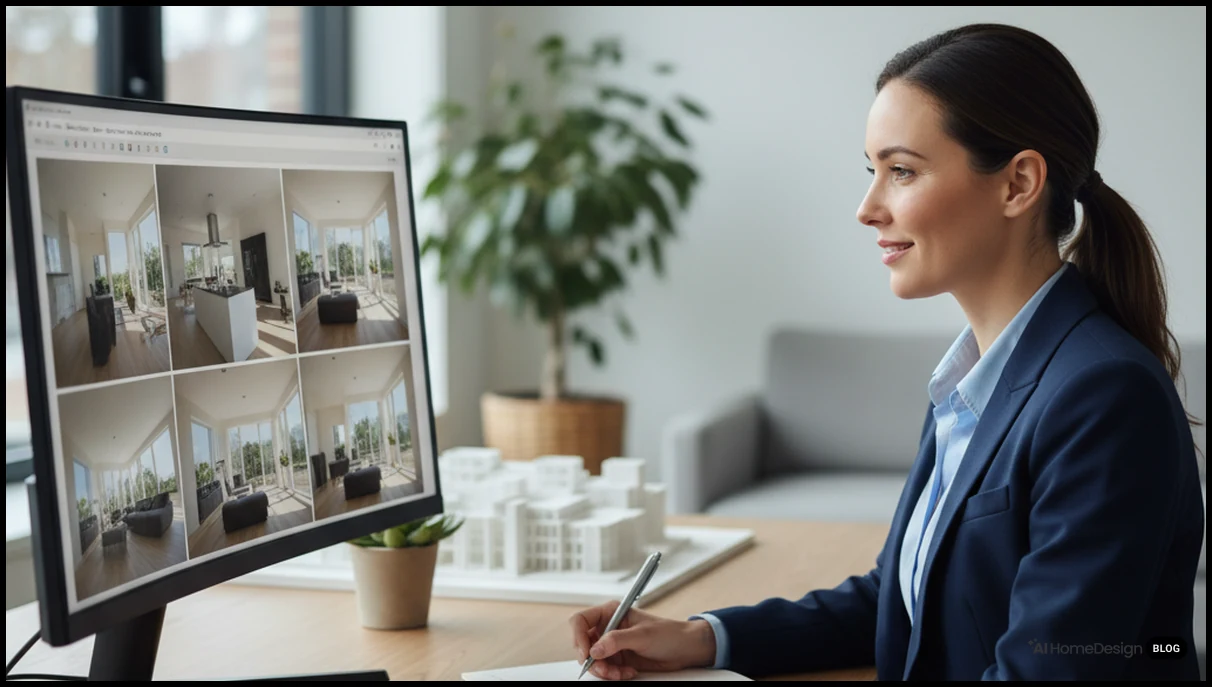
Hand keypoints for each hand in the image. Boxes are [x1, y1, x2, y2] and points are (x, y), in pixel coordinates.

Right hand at [568, 601, 716, 679]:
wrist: (684, 649)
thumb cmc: (668, 633)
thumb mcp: (642, 635)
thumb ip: (616, 640)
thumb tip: (594, 649)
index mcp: (611, 612)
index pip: (581, 621)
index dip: (578, 637)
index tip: (587, 653)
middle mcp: (608, 627)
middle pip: (583, 644)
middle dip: (592, 660)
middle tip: (605, 669)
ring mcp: (612, 644)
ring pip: (593, 660)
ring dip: (604, 670)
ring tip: (621, 673)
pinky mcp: (618, 658)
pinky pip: (605, 670)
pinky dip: (613, 675)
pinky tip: (628, 672)